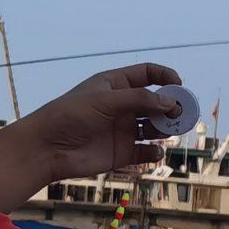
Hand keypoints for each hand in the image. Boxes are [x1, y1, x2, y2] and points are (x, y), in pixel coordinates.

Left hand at [17, 63, 182, 181]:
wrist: (47, 148)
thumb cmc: (70, 115)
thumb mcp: (105, 100)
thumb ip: (139, 100)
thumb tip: (170, 103)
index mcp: (115, 85)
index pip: (147, 74)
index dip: (165, 77)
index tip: (179, 86)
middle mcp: (122, 106)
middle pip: (156, 102)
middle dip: (172, 106)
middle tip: (182, 114)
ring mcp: (123, 130)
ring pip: (155, 127)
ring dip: (166, 128)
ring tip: (170, 131)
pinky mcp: (121, 152)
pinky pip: (145, 152)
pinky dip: (154, 153)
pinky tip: (155, 152)